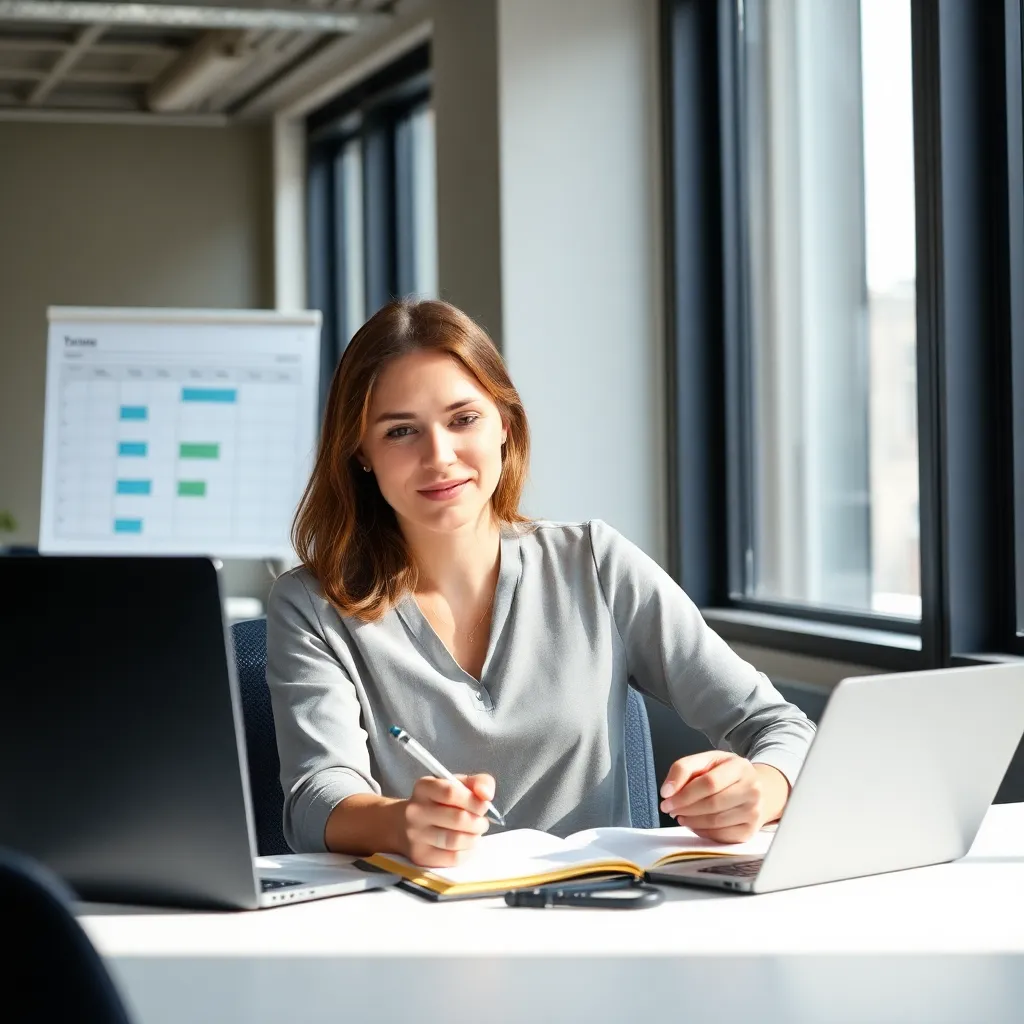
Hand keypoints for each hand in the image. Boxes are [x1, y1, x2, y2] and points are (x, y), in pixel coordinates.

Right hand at [399, 773, 494, 866]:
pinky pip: (453, 858)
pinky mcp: (420, 856)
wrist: (403, 825)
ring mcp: (415, 835)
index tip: (483, 806)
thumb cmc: (438, 802)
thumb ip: (478, 782)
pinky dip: (467, 852)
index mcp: (424, 788)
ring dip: (474, 838)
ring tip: (475, 833)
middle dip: (478, 822)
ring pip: (456, 840)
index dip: (474, 801)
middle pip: (458, 818)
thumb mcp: (456, 784)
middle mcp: (415, 811)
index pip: (451, 792)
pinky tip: (466, 845)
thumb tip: (487, 795)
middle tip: (482, 822)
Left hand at [659, 752, 789, 842]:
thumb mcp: (705, 761)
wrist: (753, 789)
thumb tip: (667, 791)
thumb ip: (682, 769)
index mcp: (740, 767)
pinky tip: (694, 824)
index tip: (666, 799)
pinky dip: (702, 832)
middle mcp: (752, 790)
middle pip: (712, 804)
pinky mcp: (749, 831)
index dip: (685, 793)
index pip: (709, 783)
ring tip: (680, 815)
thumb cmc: (724, 774)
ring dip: (691, 821)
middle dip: (685, 808)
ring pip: (716, 822)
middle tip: (670, 809)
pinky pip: (721, 836)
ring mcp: (753, 812)